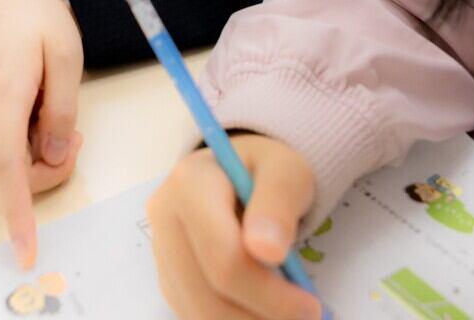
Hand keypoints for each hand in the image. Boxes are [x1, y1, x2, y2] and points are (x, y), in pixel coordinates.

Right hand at [0, 0, 83, 268]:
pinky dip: (22, 135)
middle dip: (49, 163)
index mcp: (4, 93)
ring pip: (6, 157)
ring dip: (36, 146)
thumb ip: (60, 109)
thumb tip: (50, 156)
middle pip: (13, 168)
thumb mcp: (66, 55)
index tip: (25, 250)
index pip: (7, 165)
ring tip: (49, 99)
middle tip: (75, 132)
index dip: (17, 211)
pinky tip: (32, 99)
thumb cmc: (40, 18)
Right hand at [148, 135, 320, 319]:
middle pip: (210, 295)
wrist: (239, 174)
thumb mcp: (286, 170)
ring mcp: (162, 253)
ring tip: (285, 312)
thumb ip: (278, 202)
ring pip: (201, 315)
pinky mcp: (169, 279)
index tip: (311, 306)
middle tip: (306, 317)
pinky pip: (197, 317)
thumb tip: (268, 251)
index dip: (269, 293)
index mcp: (188, 184)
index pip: (223, 257)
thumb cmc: (265, 169)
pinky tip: (262, 308)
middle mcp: (164, 219)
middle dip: (262, 315)